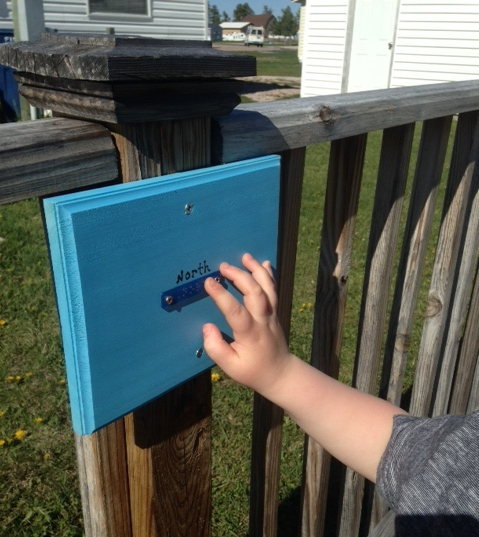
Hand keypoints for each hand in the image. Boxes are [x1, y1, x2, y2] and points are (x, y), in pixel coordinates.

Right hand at [203, 253, 292, 395]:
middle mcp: (262, 320)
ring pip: (267, 288)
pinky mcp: (275, 312)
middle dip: (239, 276)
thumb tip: (207, 328)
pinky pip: (274, 291)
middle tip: (223, 266)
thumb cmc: (252, 370)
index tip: (208, 282)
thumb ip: (216, 348)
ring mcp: (271, 314)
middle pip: (255, 293)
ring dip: (257, 270)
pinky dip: (269, 275)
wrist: (280, 373)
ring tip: (245, 257)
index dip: (221, 295)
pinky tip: (264, 263)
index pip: (235, 310)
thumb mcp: (230, 367)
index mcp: (250, 334)